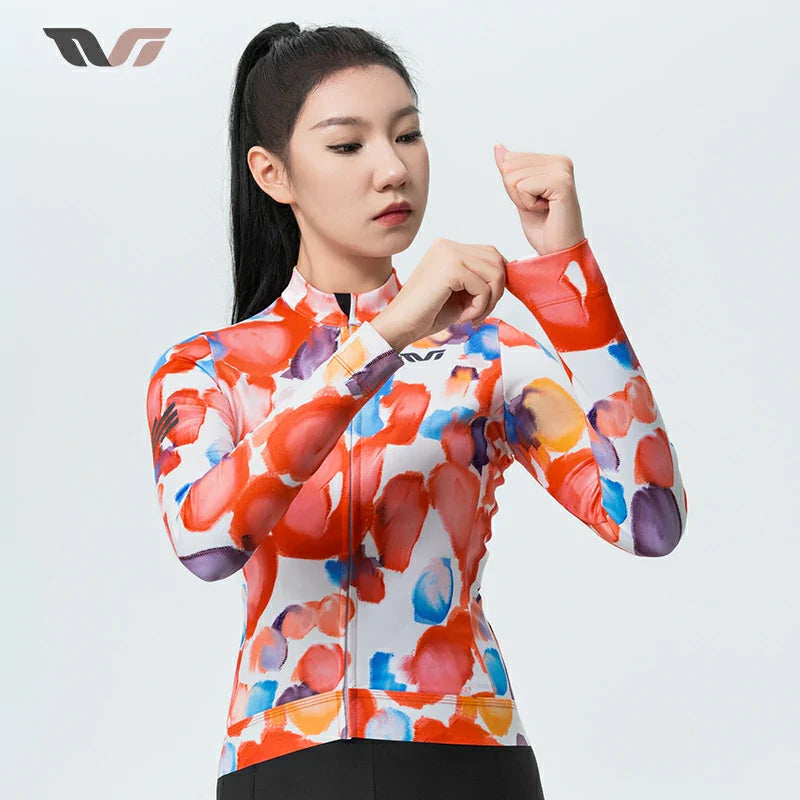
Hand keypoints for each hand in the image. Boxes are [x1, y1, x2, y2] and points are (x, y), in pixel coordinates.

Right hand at [372, 238, 506, 350]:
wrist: (400, 326)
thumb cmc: (426, 313)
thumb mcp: (459, 292)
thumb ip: (478, 279)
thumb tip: (506, 277)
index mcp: (447, 248)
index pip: (490, 254)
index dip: (497, 279)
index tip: (487, 303)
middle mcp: (447, 246)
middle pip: (496, 260)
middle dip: (497, 291)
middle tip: (481, 312)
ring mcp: (448, 254)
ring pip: (494, 273)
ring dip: (488, 302)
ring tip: (471, 316)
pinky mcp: (450, 269)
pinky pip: (483, 288)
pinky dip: (479, 308)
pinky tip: (462, 317)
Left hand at [493, 144, 585, 255]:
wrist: (558, 252)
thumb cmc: (542, 228)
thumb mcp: (519, 194)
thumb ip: (510, 170)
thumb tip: (498, 147)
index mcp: (552, 160)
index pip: (510, 160)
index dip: (513, 187)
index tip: (534, 201)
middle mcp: (560, 161)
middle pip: (509, 166)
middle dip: (515, 193)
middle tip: (537, 207)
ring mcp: (562, 170)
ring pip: (513, 176)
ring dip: (522, 200)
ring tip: (542, 209)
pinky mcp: (561, 183)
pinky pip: (523, 187)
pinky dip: (527, 204)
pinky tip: (546, 211)